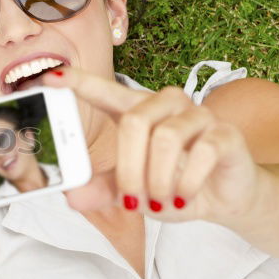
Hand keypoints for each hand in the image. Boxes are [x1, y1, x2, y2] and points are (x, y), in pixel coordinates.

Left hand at [43, 67, 259, 221]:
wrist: (225, 199)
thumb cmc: (174, 185)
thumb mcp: (133, 192)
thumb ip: (103, 191)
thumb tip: (72, 197)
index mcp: (139, 112)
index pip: (106, 91)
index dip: (80, 83)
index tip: (52, 76)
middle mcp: (168, 105)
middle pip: (134, 121)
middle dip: (128, 169)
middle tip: (133, 200)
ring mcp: (198, 115)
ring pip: (165, 138)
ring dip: (158, 181)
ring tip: (162, 202)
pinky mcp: (226, 133)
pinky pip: (201, 153)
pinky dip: (187, 183)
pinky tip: (185, 197)